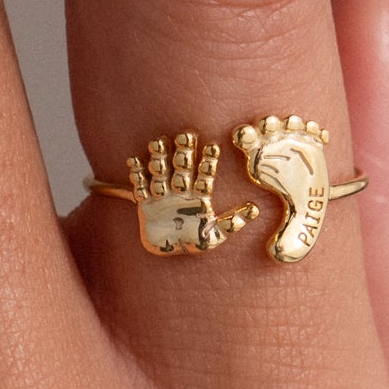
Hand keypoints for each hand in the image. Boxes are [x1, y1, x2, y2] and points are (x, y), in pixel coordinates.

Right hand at [104, 131, 258, 257]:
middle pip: (183, 168)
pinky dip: (136, 174)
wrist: (170, 252)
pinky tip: (134, 160)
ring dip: (160, 158)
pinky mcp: (145, 203)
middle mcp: (181, 191)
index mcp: (199, 196)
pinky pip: (140, 186)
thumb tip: (255, 209)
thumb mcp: (216, 236)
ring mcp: (163, 195)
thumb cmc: (194, 242)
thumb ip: (232, 222)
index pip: (205, 175)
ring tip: (157, 142)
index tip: (214, 146)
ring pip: (161, 172)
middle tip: (186, 135)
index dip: (209, 161)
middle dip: (184, 152)